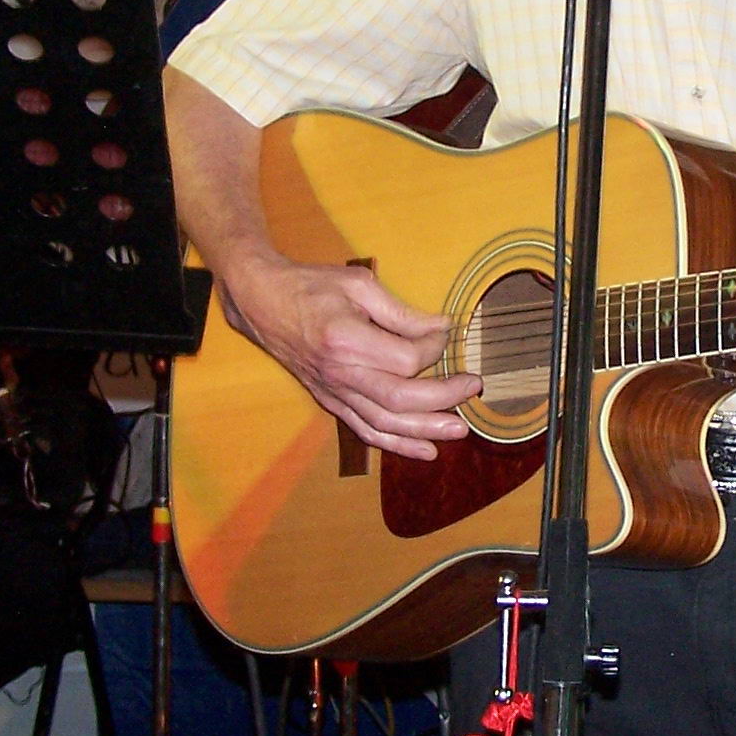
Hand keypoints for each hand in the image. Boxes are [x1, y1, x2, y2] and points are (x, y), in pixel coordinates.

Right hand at [222, 251, 480, 461]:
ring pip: (384, 424)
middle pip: (400, 400)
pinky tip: (424, 450)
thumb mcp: (358, 285)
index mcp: (346, 339)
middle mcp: (339, 373)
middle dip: (444, 399)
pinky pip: (365, 431)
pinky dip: (396, 444)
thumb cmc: (310, 287)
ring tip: (459, 431)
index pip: (406, 359)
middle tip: (473, 388)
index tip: (445, 334)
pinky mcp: (329, 401)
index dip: (434, 349)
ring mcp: (332, 392)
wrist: (263, 302)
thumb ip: (401, 313)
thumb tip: (442, 329)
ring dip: (425, 431)